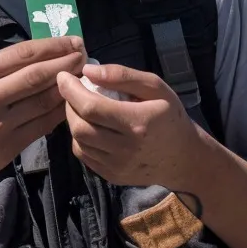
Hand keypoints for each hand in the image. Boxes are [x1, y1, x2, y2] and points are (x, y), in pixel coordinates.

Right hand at [0, 35, 87, 182]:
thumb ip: (3, 69)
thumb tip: (47, 52)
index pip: (23, 53)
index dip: (53, 46)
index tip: (75, 41)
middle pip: (36, 75)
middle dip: (66, 63)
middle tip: (85, 56)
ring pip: (43, 100)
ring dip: (68, 87)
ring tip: (83, 76)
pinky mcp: (11, 144)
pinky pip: (44, 124)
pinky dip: (61, 111)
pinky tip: (72, 103)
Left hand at [57, 62, 203, 188]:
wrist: (183, 158)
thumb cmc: (170, 117)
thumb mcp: (156, 88)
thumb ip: (122, 75)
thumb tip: (88, 71)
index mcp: (138, 123)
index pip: (91, 107)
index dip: (71, 90)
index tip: (63, 76)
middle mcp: (125, 148)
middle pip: (80, 127)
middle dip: (68, 105)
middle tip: (72, 91)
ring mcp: (117, 166)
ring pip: (78, 142)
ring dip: (73, 121)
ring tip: (81, 107)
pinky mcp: (111, 177)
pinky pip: (84, 155)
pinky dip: (80, 138)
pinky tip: (91, 127)